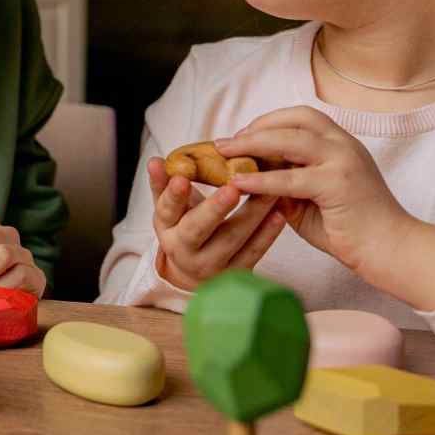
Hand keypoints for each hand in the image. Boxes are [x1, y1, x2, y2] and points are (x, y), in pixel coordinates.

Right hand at [149, 156, 286, 291]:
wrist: (195, 273)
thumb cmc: (184, 227)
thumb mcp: (169, 208)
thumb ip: (163, 184)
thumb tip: (154, 161)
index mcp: (167, 228)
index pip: (167, 209)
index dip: (173, 195)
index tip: (182, 178)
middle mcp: (185, 251)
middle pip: (198, 229)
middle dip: (215, 208)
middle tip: (232, 187)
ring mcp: (211, 265)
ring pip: (232, 239)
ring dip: (252, 214)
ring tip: (268, 190)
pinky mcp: (235, 273)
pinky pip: (253, 253)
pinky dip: (267, 234)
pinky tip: (279, 214)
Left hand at [215, 106, 413, 278]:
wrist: (392, 251)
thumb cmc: (351, 228)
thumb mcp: (311, 200)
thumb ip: (286, 184)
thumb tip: (250, 177)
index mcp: (340, 143)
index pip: (301, 117)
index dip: (269, 121)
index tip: (242, 134)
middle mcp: (343, 145)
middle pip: (294, 120)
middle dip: (254, 129)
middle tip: (225, 143)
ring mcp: (343, 161)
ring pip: (290, 140)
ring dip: (252, 145)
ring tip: (225, 154)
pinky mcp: (338, 184)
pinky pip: (290, 178)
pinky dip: (261, 179)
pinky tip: (239, 183)